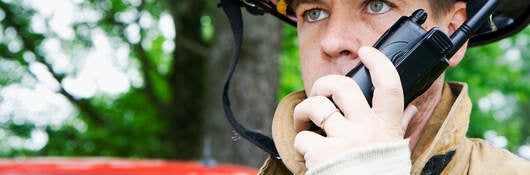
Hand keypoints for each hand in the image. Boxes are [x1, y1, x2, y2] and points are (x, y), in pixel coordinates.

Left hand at [293, 46, 416, 169]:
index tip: (366, 51)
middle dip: (324, 83)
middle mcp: (366, 131)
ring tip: (304, 123)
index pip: (390, 87)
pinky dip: (301, 145)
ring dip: (303, 112)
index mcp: (386, 128)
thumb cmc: (379, 174)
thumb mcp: (395, 151)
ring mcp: (343, 142)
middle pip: (342, 87)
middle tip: (319, 94)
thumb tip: (413, 107)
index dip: (378, 62)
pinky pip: (302, 138)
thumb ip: (400, 126)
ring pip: (315, 108)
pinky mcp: (321, 154)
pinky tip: (309, 155)